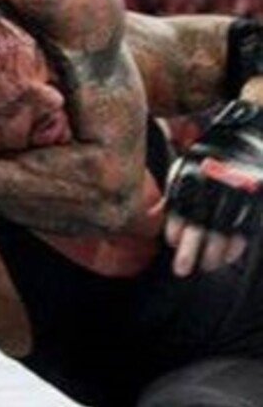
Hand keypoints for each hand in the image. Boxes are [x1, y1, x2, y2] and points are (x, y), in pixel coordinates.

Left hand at [165, 100, 262, 275]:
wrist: (245, 137)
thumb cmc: (208, 156)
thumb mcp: (185, 164)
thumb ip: (175, 190)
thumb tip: (155, 215)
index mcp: (192, 178)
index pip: (180, 212)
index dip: (175, 231)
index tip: (173, 241)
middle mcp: (212, 190)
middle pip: (199, 229)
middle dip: (189, 253)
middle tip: (181, 270)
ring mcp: (234, 199)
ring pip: (221, 236)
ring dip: (212, 255)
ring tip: (205, 266)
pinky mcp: (251, 205)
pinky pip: (242, 233)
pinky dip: (233, 249)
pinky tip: (225, 258)